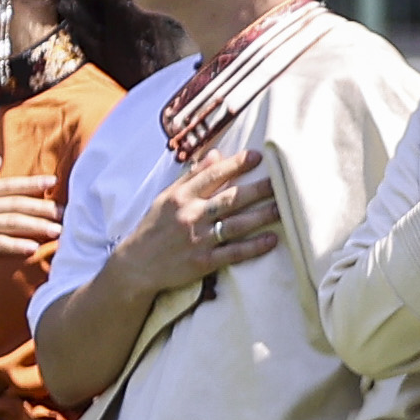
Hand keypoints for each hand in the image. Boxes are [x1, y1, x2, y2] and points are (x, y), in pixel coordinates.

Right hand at [0, 173, 63, 276]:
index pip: (8, 186)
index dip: (31, 184)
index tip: (53, 182)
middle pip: (15, 205)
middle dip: (42, 208)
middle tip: (66, 213)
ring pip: (10, 223)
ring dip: (36, 226)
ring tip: (57, 231)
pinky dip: (15, 245)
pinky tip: (32, 248)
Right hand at [118, 144, 283, 293]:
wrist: (136, 265)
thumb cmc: (154, 227)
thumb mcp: (167, 198)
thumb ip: (192, 176)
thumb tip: (216, 154)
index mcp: (180, 196)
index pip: (212, 175)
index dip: (236, 164)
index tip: (258, 156)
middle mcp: (190, 215)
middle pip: (230, 199)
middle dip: (257, 189)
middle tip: (280, 181)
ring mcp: (197, 239)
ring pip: (236, 224)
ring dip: (262, 216)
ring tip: (283, 208)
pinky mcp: (203, 262)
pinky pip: (233, 253)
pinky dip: (254, 247)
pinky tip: (272, 239)